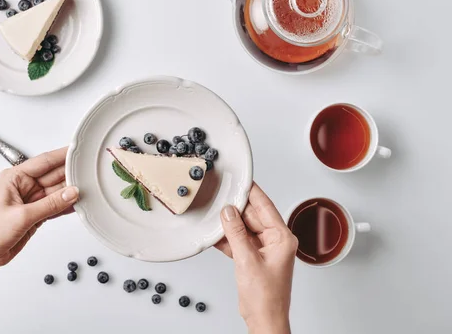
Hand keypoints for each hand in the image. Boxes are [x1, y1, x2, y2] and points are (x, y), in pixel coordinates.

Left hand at [0, 147, 78, 269]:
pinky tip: (79, 203)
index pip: (44, 162)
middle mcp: (24, 186)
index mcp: (15, 177)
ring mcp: (31, 201)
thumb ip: (50, 204)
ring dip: (71, 191)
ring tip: (90, 188)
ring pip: (57, 191)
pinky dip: (67, 205)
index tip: (78, 151)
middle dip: (71, 174)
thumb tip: (71, 193)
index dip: (62, 155)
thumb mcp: (22, 216)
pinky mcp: (36, 214)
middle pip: (53, 175)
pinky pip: (56, 206)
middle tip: (90, 172)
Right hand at [215, 183, 296, 333]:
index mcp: (282, 238)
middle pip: (253, 216)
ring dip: (229, 225)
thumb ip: (236, 233)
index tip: (242, 178)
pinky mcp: (253, 257)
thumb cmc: (266, 297)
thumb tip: (229, 212)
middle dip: (236, 209)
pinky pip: (239, 240)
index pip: (265, 206)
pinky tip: (215, 235)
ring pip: (244, 228)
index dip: (252, 191)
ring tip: (214, 217)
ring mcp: (264, 249)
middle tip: (220, 199)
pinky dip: (227, 238)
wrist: (264, 320)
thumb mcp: (247, 260)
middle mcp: (275, 241)